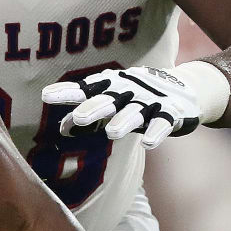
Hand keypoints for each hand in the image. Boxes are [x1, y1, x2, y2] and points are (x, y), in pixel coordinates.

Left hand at [42, 67, 201, 146]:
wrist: (184, 88)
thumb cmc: (136, 96)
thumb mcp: (113, 101)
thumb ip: (88, 112)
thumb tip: (61, 128)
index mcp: (111, 87)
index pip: (86, 89)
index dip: (67, 92)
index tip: (46, 96)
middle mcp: (128, 92)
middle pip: (108, 100)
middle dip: (94, 109)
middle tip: (79, 118)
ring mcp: (150, 102)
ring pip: (135, 113)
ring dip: (124, 121)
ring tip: (112, 133)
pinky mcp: (171, 112)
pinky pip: (163, 123)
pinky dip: (156, 132)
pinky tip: (148, 143)